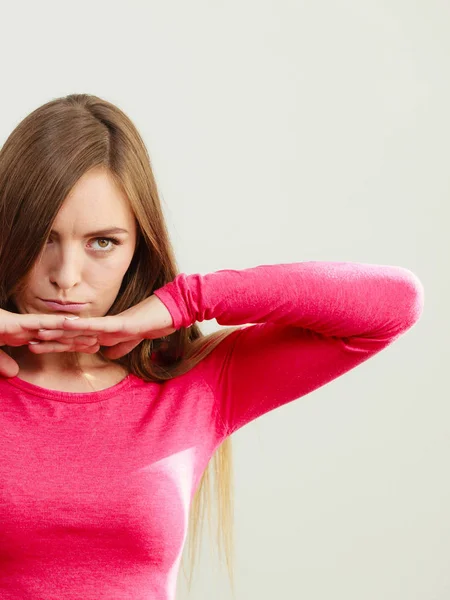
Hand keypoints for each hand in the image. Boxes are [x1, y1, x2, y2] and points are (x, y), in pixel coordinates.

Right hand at [0, 308, 96, 376]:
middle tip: (98, 343)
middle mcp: (26, 329)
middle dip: (78, 339)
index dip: (69, 345)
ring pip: (53, 328)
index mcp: (21, 336)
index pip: (50, 342)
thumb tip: (14, 372)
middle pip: (57, 335)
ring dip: (73, 331)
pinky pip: (40, 323)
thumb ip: (3, 362)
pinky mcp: (17, 323)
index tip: (86, 349)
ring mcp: (22, 325)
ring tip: (94, 332)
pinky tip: (72, 322)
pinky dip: (55, 323)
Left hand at [34, 295, 176, 359]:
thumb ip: (121, 345)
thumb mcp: (135, 338)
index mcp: (106, 332)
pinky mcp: (121, 323)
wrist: (173, 311)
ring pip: (81, 330)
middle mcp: (105, 326)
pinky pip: (97, 325)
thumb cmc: (156, 322)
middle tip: (27, 342)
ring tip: (38, 334)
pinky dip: (82, 326)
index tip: (40, 347)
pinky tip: (66, 325)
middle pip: (73, 336)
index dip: (59, 344)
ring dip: (60, 332)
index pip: (78, 340)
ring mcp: (111, 324)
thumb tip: (107, 353)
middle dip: (51, 340)